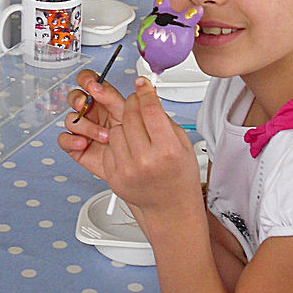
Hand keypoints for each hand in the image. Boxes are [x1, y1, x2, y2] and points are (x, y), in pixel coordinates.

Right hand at [57, 69, 125, 179]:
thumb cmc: (133, 138)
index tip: (90, 83)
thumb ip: (111, 96)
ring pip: (70, 119)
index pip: (87, 81)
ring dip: (86, 126)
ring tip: (104, 136)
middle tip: (85, 105)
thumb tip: (97, 85)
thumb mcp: (124, 112)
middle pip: (73, 97)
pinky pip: (63, 139)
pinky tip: (84, 143)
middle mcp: (90, 112)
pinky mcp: (74, 145)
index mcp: (101, 99)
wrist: (135, 165)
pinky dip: (71, 140)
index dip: (85, 79)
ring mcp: (81, 128)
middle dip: (77, 100)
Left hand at [103, 77, 201, 217]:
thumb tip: (147, 93)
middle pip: (130, 115)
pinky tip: (130, 148)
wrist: (170, 209)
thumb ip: (163, 118)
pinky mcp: (113, 177)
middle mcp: (145, 161)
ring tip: (137, 134)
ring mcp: (127, 170)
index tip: (142, 83)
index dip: (144, 92)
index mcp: (167, 151)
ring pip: (116, 128)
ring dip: (124, 125)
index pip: (150, 110)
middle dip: (133, 105)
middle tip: (138, 105)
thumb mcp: (183, 144)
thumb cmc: (179, 177)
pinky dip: (118, 142)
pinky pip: (109, 145)